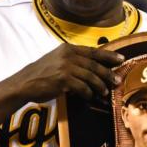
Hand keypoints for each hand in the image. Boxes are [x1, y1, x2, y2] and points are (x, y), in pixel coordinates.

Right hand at [9, 44, 123, 101]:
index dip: (109, 56)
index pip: (93, 51)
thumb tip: (93, 67)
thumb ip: (74, 60)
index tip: (121, 59)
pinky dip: (88, 94)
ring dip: (99, 86)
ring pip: (90, 77)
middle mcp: (68, 55)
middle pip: (94, 65)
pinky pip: (82, 88)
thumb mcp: (58, 59)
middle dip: (108, 73)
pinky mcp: (63, 80)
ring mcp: (66, 67)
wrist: (25, 82)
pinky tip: (90, 97)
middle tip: (117, 81)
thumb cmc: (42, 73)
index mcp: (68, 48)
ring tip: (104, 92)